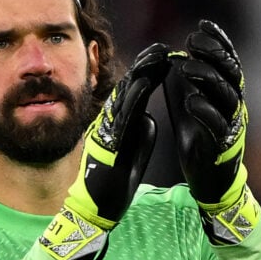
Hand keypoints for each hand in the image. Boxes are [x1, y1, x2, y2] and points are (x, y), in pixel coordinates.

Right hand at [39, 43, 170, 259]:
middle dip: (146, 67)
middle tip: (162, 48)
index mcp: (119, 126)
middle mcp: (110, 124)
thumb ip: (141, 134)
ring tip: (156, 57)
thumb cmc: (113, 185)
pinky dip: (132, 99)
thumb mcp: (135, 154)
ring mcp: (106, 132)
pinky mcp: (105, 143)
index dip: (149, 74)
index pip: (135, 94)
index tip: (165, 57)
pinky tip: (144, 84)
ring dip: (141, 75)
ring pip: (124, 97)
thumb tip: (148, 117)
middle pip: (129, 89)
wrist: (95, 210)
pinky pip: (120, 117)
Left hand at [165, 20, 259, 244]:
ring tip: (187, 68)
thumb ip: (185, 80)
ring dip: (207, 79)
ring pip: (227, 97)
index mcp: (228, 92)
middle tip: (192, 42)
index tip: (202, 25)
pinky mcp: (223, 147)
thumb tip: (173, 52)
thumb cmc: (198, 136)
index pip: (228, 60)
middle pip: (231, 74)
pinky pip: (218, 126)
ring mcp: (231, 126)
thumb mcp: (188, 100)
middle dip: (213, 55)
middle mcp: (235, 106)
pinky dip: (205, 112)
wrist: (208, 177)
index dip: (219, 41)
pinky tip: (190, 101)